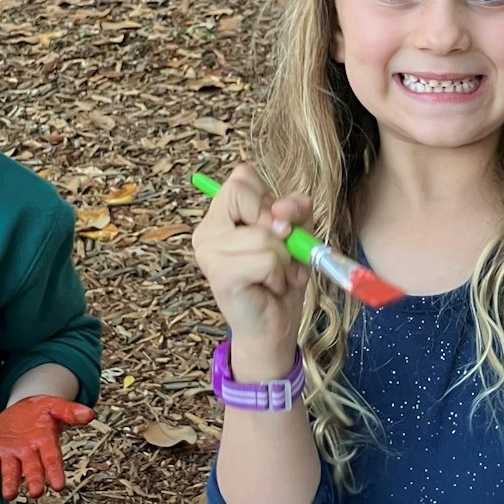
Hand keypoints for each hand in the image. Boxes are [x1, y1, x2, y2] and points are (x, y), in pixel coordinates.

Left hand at [0, 395, 94, 500]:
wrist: (19, 411)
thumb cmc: (39, 412)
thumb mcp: (55, 405)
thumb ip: (70, 411)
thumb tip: (90, 414)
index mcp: (45, 442)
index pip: (52, 459)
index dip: (55, 472)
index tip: (59, 486)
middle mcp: (28, 453)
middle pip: (32, 469)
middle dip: (34, 481)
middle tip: (36, 493)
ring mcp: (10, 454)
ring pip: (11, 471)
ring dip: (10, 483)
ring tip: (9, 494)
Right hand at [191, 163, 310, 377]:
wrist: (275, 327)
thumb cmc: (281, 279)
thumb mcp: (296, 234)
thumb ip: (294, 209)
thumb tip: (281, 211)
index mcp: (221, 215)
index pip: (242, 176)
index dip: (269, 198)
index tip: (278, 227)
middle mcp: (207, 229)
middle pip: (242, 192)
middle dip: (274, 224)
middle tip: (278, 253)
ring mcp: (208, 251)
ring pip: (263, 233)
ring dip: (284, 258)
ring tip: (277, 275)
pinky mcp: (219, 273)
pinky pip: (267, 259)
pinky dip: (279, 274)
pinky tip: (271, 286)